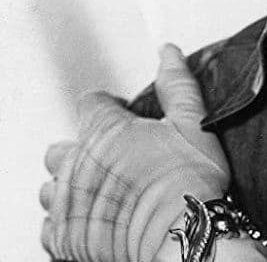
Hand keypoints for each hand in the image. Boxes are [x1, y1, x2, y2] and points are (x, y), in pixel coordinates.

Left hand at [41, 44, 230, 261]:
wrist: (180, 235)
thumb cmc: (188, 181)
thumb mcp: (193, 123)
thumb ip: (176, 84)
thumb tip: (167, 53)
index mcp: (105, 129)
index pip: (91, 103)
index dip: (109, 109)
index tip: (126, 121)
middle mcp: (77, 161)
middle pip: (64, 148)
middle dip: (84, 152)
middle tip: (117, 164)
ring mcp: (66, 199)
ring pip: (52, 187)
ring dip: (71, 188)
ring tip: (105, 196)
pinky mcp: (62, 234)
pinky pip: (52, 226)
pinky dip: (70, 223)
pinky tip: (98, 222)